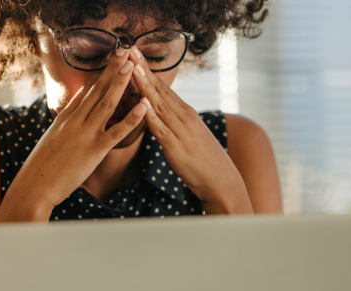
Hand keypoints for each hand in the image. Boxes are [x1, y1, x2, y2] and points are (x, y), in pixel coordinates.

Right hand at [0, 47, 146, 221]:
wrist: (34, 185)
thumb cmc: (43, 166)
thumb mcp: (53, 137)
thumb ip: (67, 119)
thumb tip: (78, 102)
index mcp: (67, 117)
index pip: (88, 90)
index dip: (102, 73)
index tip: (114, 57)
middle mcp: (76, 120)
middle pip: (98, 90)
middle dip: (113, 69)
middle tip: (126, 50)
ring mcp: (85, 134)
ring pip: (107, 104)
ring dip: (121, 83)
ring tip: (133, 66)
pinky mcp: (94, 150)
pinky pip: (116, 132)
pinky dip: (131, 119)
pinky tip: (144, 107)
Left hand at [127, 47, 252, 214]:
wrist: (222, 182)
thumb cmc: (204, 161)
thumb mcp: (190, 136)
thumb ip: (175, 123)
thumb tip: (160, 114)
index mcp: (186, 113)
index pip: (163, 87)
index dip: (147, 70)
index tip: (134, 53)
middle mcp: (184, 118)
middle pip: (160, 90)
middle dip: (143, 69)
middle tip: (128, 49)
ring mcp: (181, 131)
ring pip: (159, 105)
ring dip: (144, 86)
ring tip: (132, 68)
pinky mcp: (176, 148)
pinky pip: (161, 130)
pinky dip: (151, 116)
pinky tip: (142, 104)